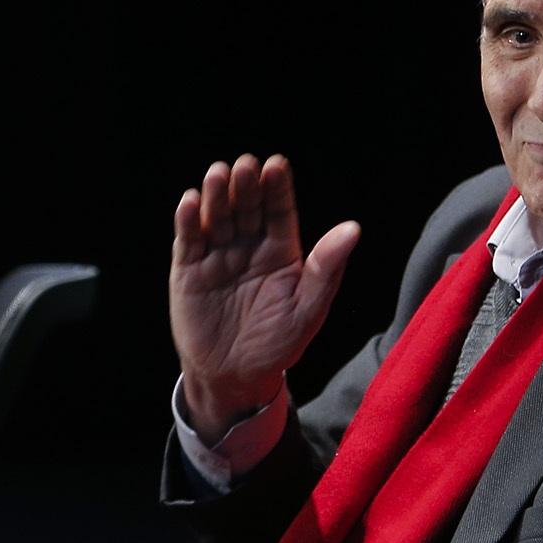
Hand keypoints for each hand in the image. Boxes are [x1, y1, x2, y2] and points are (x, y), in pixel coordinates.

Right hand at [171, 153, 358, 440]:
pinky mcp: (189, 270)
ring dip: (217, 195)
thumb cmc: (278, 344)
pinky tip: (191, 202)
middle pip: (247, 207)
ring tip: (219, 175)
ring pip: (217, 216)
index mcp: (281, 250)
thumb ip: (326, 268)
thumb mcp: (308, 309)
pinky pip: (188, 240)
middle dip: (246, 185)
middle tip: (246, 166)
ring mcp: (218, 255)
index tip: (276, 165)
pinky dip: (189, 221)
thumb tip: (353, 228)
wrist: (235, 377)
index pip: (280, 211)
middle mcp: (249, 246)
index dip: (278, 188)